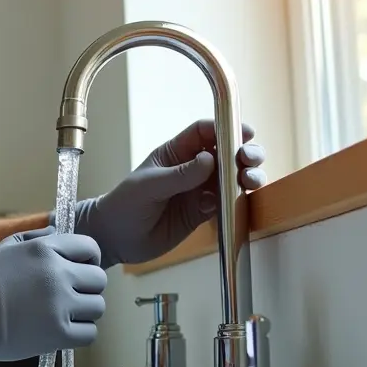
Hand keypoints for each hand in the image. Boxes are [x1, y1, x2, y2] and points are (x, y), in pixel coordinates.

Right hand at [0, 228, 106, 365]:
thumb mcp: (9, 247)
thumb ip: (40, 238)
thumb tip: (62, 234)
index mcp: (46, 249)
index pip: (90, 248)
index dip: (88, 261)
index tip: (80, 272)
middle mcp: (57, 274)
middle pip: (98, 280)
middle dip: (86, 288)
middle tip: (69, 296)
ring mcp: (59, 304)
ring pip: (96, 307)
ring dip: (82, 312)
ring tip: (61, 314)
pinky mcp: (59, 334)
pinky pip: (89, 333)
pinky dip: (78, 333)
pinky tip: (59, 330)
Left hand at [73, 119, 266, 266]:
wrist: (115, 238)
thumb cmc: (124, 204)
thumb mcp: (148, 186)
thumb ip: (179, 175)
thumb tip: (209, 159)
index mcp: (176, 153)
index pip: (205, 132)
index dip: (226, 128)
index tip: (244, 132)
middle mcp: (192, 169)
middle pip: (226, 153)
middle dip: (244, 152)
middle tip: (249, 159)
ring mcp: (199, 191)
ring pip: (232, 178)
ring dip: (246, 177)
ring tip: (250, 181)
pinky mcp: (203, 213)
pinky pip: (227, 204)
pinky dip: (237, 201)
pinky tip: (236, 204)